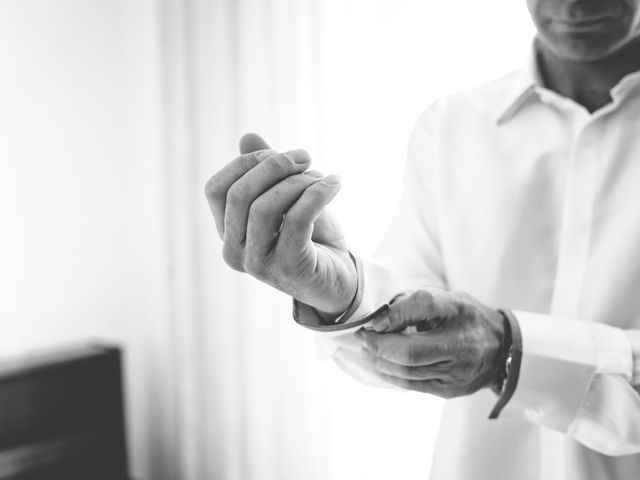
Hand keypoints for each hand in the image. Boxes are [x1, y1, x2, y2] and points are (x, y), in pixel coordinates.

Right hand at [204, 133, 356, 315]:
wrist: (340, 279)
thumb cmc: (311, 237)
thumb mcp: (287, 199)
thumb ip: (266, 172)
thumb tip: (248, 137)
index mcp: (228, 233)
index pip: (216, 189)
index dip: (246, 163)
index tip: (280, 153)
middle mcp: (235, 252)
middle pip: (239, 195)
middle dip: (274, 166)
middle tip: (305, 157)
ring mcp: (258, 264)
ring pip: (265, 207)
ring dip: (298, 182)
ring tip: (323, 177)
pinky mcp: (288, 268)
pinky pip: (297, 219)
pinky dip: (317, 194)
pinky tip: (335, 184)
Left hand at [355, 289, 505, 397]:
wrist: (502, 348)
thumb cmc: (466, 318)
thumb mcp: (447, 299)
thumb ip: (414, 303)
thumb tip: (379, 320)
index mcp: (461, 311)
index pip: (425, 305)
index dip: (394, 314)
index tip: (374, 320)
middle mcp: (462, 345)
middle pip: (410, 351)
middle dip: (378, 346)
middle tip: (362, 337)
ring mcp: (457, 373)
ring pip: (407, 372)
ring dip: (379, 361)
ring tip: (366, 350)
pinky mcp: (450, 390)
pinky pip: (412, 385)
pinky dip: (390, 374)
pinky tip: (379, 364)